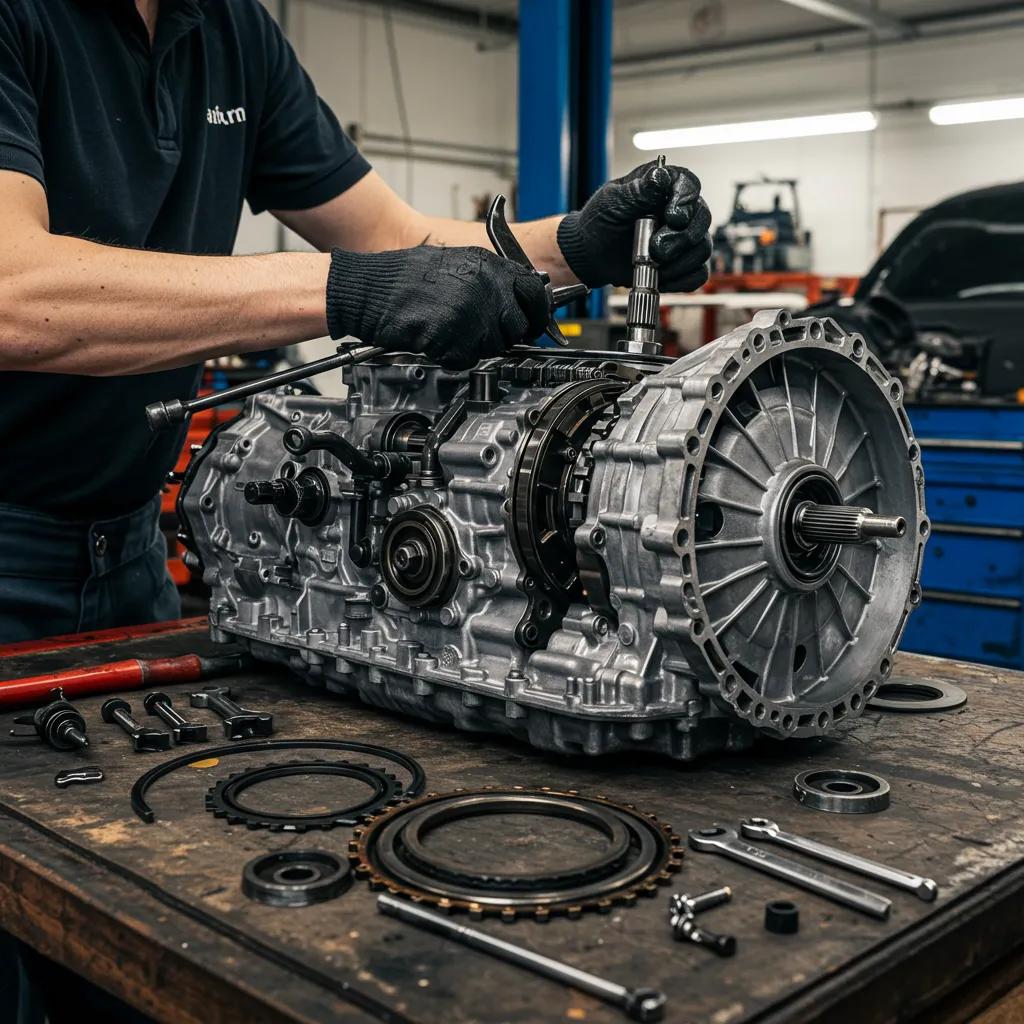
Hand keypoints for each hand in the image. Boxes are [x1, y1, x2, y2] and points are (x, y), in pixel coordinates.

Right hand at [326, 246, 549, 369]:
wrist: (367, 289)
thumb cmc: (403, 279)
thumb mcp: (455, 265)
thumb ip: (489, 281)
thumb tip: (514, 302)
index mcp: (488, 263)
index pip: (534, 292)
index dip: (534, 313)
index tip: (529, 325)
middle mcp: (485, 283)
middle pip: (518, 325)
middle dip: (503, 335)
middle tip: (477, 334)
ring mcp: (472, 309)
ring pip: (495, 346)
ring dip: (475, 347)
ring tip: (448, 333)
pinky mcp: (455, 333)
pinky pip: (468, 358)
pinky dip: (453, 356)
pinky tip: (435, 340)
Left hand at [556, 160, 712, 290]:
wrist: (591, 256)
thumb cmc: (600, 223)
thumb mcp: (613, 202)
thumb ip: (638, 190)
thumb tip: (660, 174)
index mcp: (664, 187)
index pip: (689, 185)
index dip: (686, 201)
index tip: (672, 217)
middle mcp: (680, 210)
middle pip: (703, 219)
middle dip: (681, 239)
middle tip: (656, 250)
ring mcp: (684, 238)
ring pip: (703, 248)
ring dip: (679, 263)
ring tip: (653, 265)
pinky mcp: (683, 263)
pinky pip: (698, 273)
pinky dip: (681, 280)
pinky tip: (660, 278)